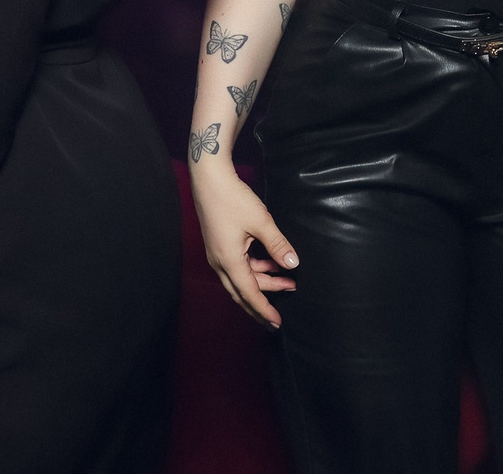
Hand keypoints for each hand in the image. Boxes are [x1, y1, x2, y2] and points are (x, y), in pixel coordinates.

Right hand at [191, 161, 298, 327]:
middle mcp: (220, 263)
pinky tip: (271, 264)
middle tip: (284, 307)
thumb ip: (278, 244)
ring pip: (242, 278)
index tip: (276, 322)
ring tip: (287, 280)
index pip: (249, 293)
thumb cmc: (233, 199)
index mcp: (228, 261)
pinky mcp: (220, 246)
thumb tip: (292, 264)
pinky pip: (238, 267)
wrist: (210, 180)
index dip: (264, 309)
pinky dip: (255, 269)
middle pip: (242, 291)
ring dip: (263, 282)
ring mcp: (218, 255)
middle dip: (263, 302)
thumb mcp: (261, 222)